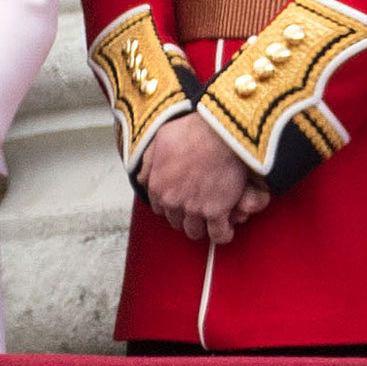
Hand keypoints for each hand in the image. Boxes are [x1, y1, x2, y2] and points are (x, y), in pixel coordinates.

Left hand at [137, 114, 268, 243]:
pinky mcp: (216, 211)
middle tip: (196, 207)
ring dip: (201, 226)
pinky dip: (222, 234)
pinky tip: (225, 227)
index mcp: (158, 185)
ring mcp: (194, 208)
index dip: (170, 205)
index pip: (159, 208)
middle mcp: (173, 200)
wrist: (220, 132)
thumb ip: (149, 161)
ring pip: (194, 231)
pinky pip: (218, 234)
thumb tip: (140, 178)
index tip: (179, 201)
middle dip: (184, 216)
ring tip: (210, 219)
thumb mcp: (161, 139)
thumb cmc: (193, 130)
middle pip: (176, 221)